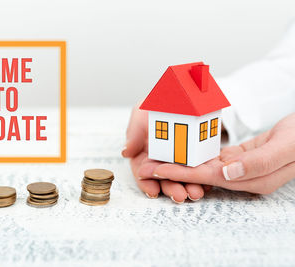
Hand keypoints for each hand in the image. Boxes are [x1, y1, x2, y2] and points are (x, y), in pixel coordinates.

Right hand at [122, 104, 211, 202]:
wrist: (180, 93)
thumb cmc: (156, 104)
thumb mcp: (140, 113)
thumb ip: (134, 132)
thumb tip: (126, 151)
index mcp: (145, 154)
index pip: (143, 173)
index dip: (146, 183)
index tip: (153, 191)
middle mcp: (161, 160)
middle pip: (164, 179)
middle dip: (171, 189)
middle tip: (179, 196)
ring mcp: (180, 159)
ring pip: (182, 179)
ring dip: (187, 188)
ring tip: (195, 193)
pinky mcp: (197, 156)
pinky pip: (199, 170)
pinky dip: (202, 179)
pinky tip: (207, 185)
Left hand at [148, 113, 294, 194]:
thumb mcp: (285, 147)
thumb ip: (258, 162)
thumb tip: (227, 173)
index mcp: (252, 179)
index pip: (207, 177)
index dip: (181, 173)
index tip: (156, 170)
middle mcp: (242, 177)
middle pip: (200, 175)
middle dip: (173, 171)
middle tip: (146, 167)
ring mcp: (240, 168)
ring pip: (203, 168)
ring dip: (180, 164)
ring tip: (156, 160)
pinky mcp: (240, 158)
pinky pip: (213, 159)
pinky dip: (195, 156)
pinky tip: (180, 152)